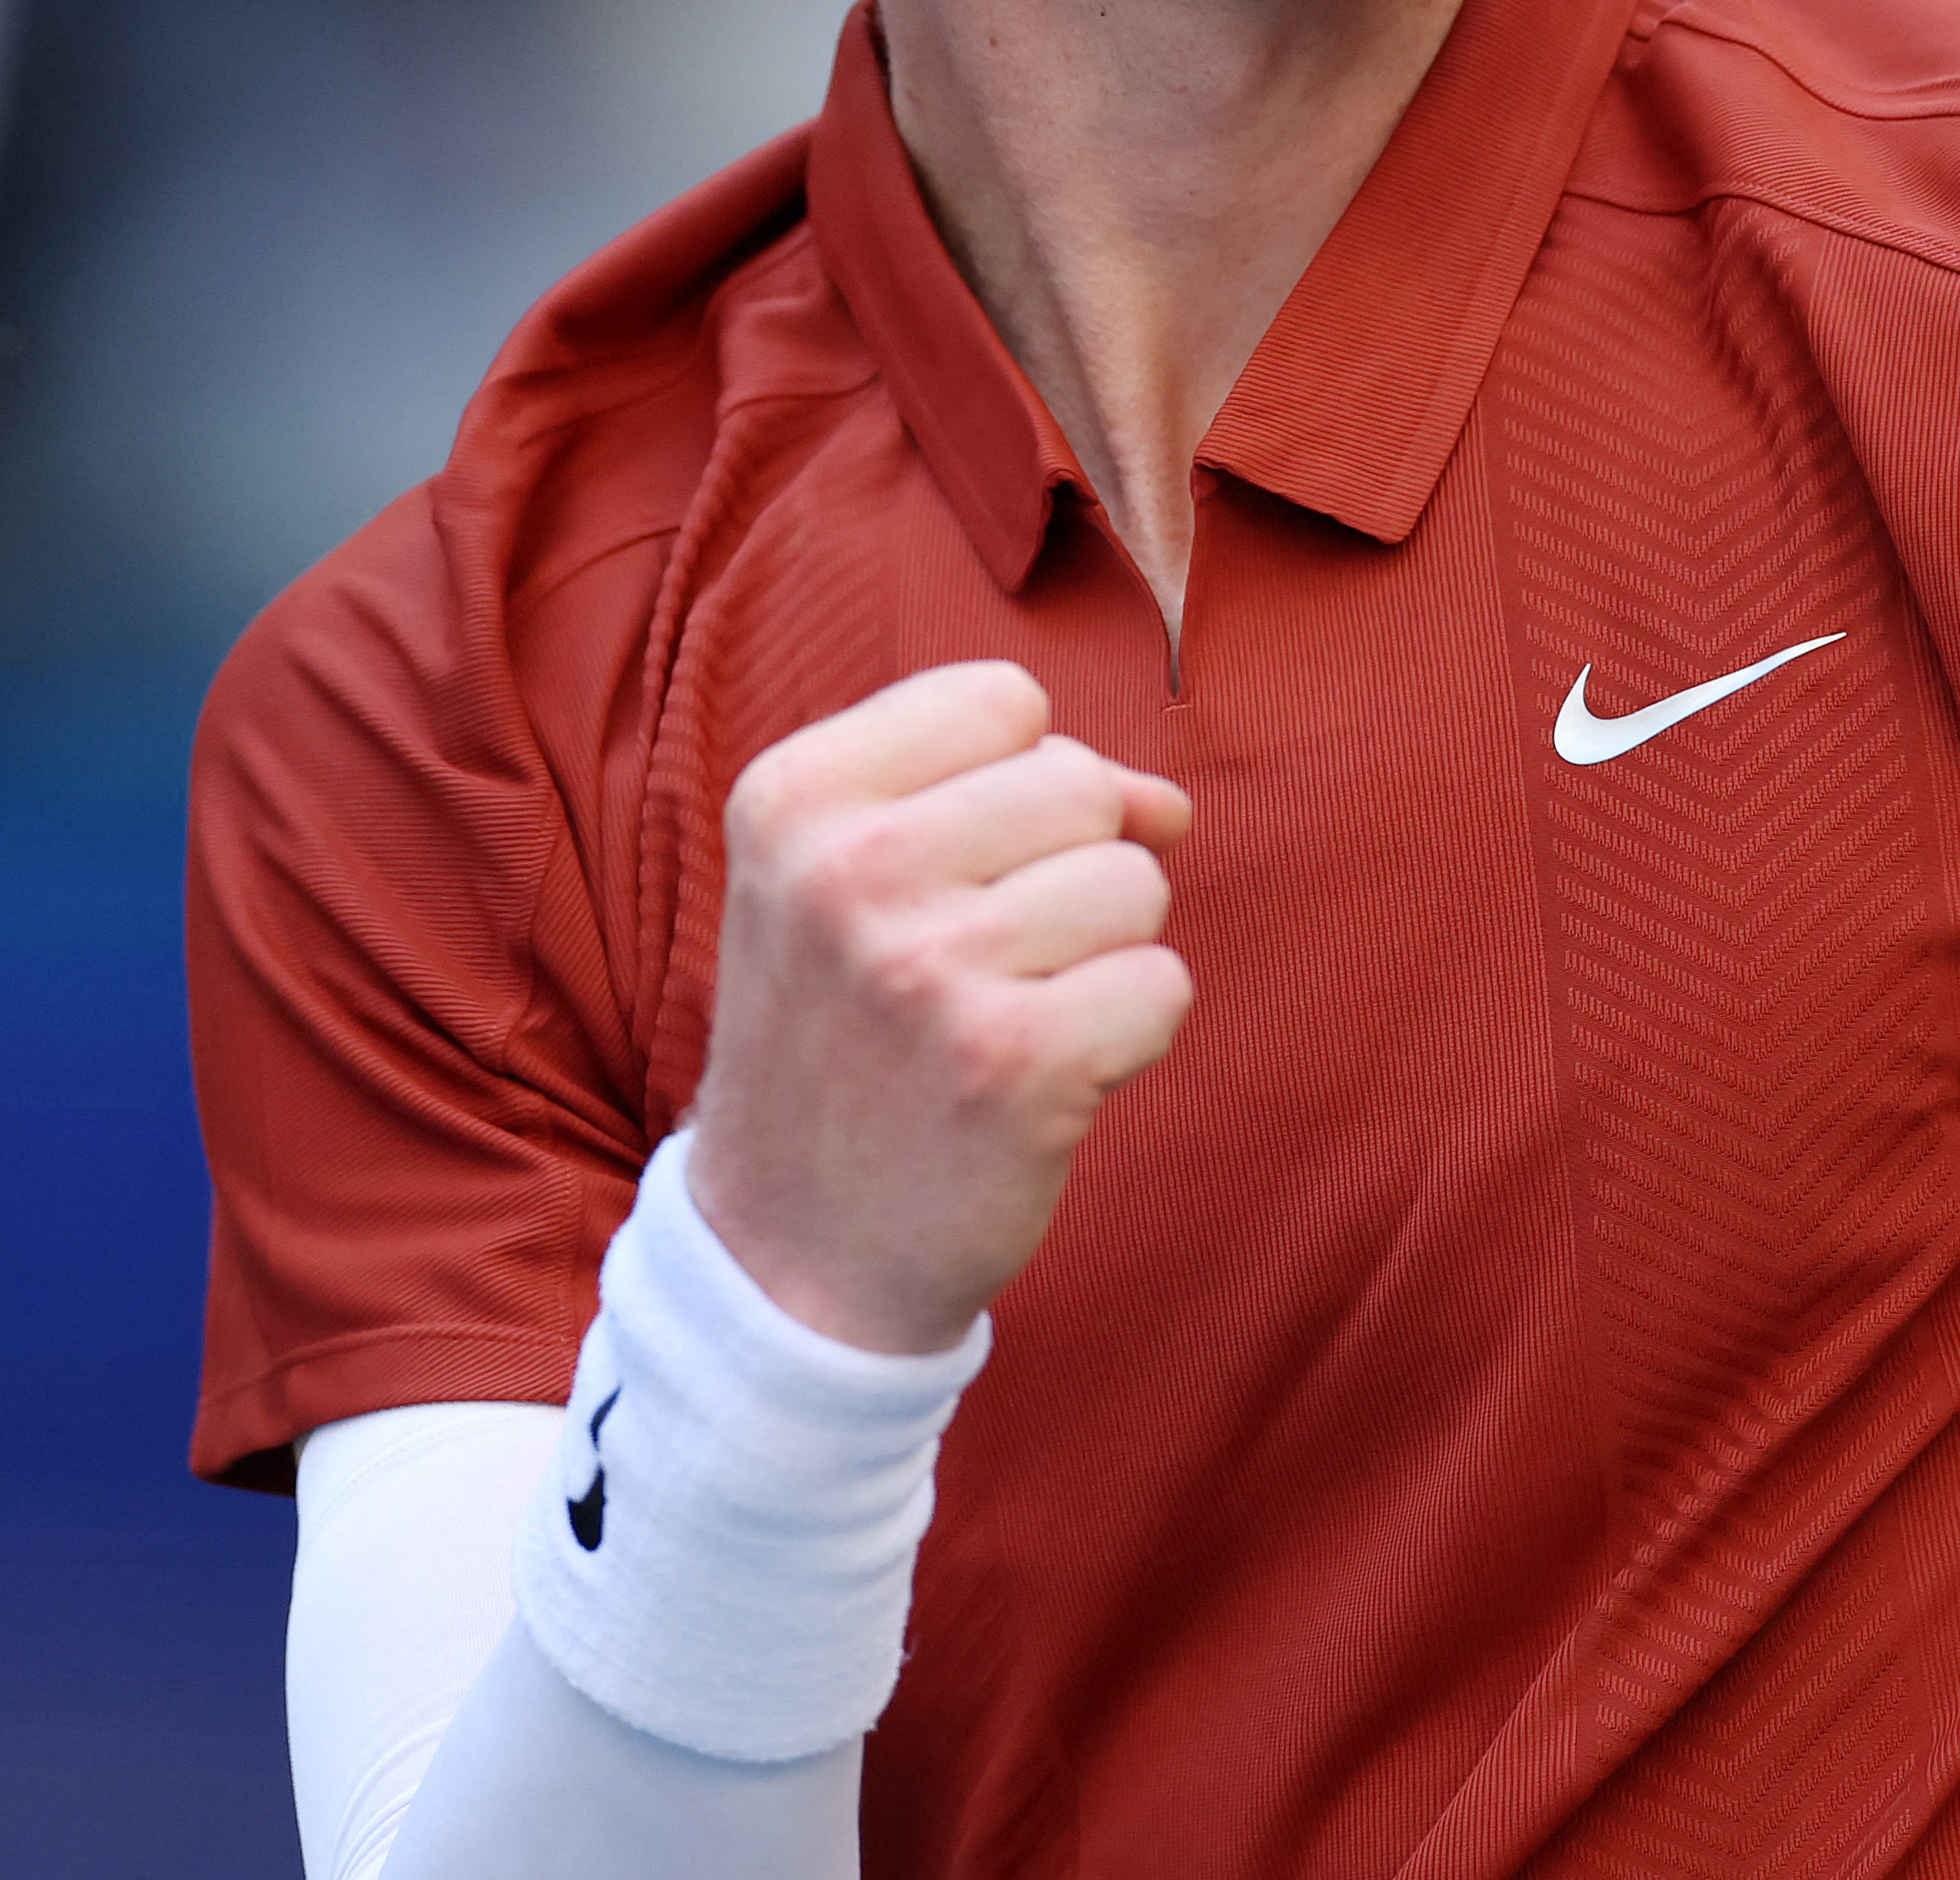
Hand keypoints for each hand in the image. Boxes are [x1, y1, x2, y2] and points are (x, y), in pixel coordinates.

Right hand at [685, 660, 1194, 1354]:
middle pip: (1080, 785)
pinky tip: (1043, 1083)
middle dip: (1068, 872)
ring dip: (1100, 958)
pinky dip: (1129, 1037)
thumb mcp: (853, 882)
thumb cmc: (848, 1042)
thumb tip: (1169, 805)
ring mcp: (928, 967)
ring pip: (1135, 882)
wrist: (791, 1258)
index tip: (952, 878)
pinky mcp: (1014, 1063)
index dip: (1016, 785)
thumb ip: (1007, 796)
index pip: (1004, 701)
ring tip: (1003, 1023)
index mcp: (790, 796)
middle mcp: (846, 869)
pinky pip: (1164, 985)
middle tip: (980, 968)